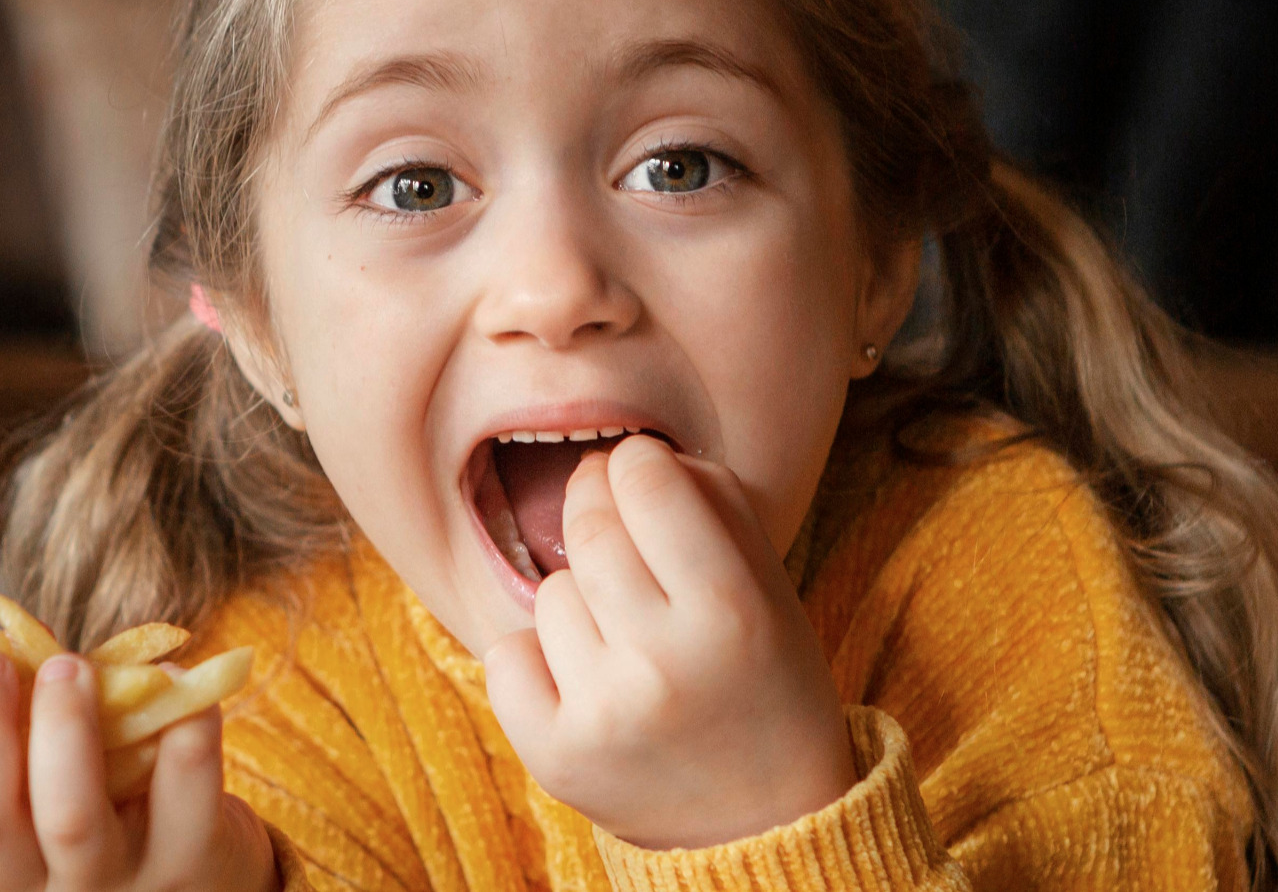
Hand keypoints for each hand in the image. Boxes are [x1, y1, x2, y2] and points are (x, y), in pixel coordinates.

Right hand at [0, 651, 279, 891]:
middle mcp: (22, 889)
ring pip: (71, 819)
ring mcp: (106, 885)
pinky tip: (173, 677)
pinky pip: (185, 802)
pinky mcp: (185, 867)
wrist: (189, 868)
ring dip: (64, 727)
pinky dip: (182, 732)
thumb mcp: (21, 775)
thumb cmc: (84, 798)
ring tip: (69, 667)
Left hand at [482, 434, 856, 848]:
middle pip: (587, 527)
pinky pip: (506, 654)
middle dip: (596, 511)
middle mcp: (665, 662)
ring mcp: (604, 713)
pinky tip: (584, 681)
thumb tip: (631, 454)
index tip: (645, 480)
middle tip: (619, 536)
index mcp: (731, 610)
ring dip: (578, 601)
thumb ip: (716, 504)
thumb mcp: (771, 589)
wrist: (763, 824)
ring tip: (626, 641)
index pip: (647, 479)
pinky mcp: (556, 756)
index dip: (639, 466)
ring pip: (549, 592)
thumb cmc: (765, 684)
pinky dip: (536, 659)